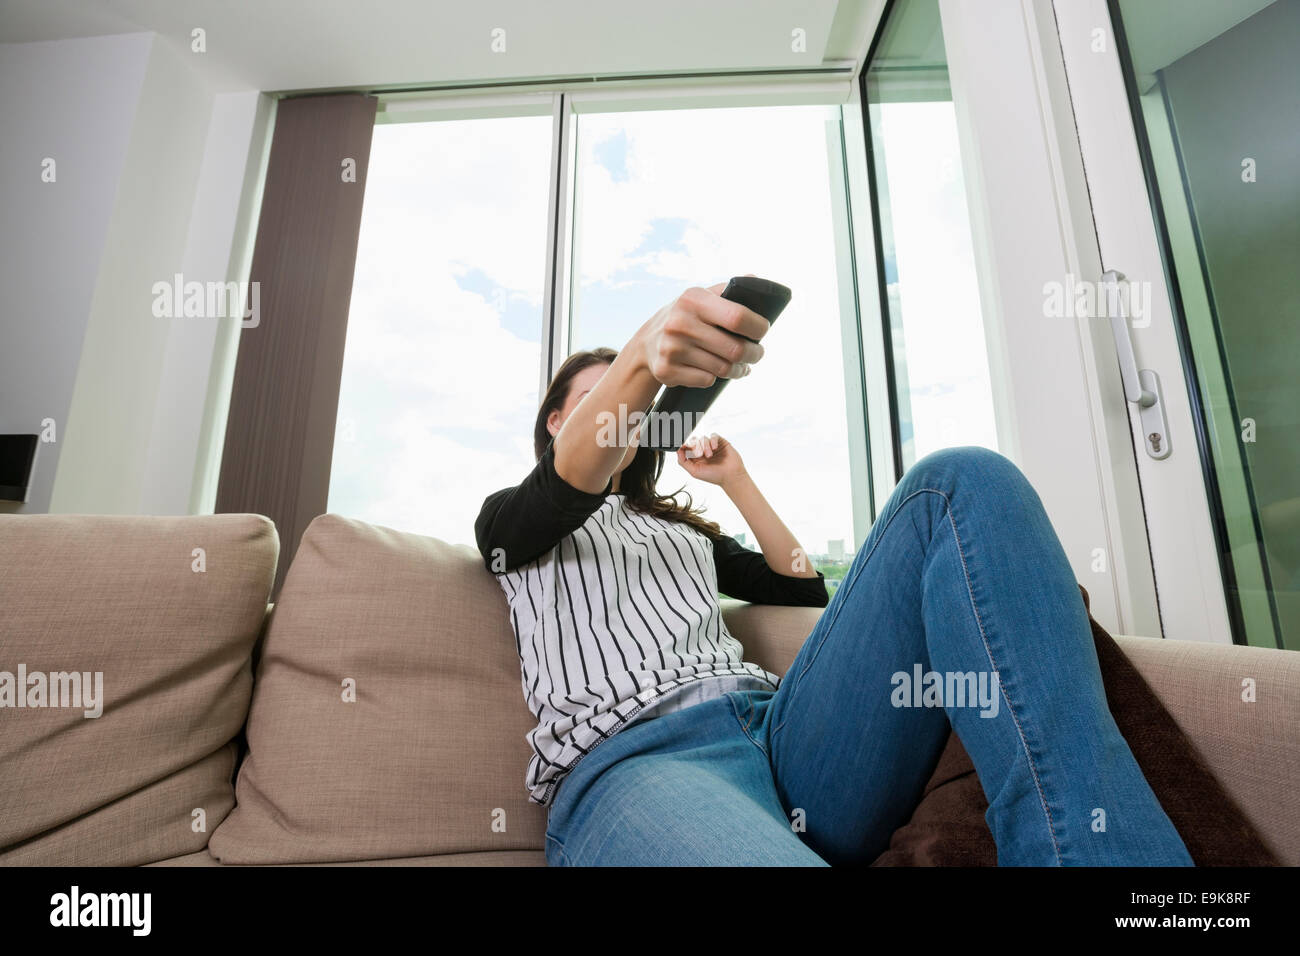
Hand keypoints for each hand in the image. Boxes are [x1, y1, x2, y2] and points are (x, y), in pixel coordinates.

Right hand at [632, 281, 768, 387]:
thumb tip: (754, 280)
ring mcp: (671, 348)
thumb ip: (727, 290)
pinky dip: (715, 378)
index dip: (757, 327)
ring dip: (738, 370)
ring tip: (741, 366)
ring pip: (723, 368)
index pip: (738, 317)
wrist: (646, 342)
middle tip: (757, 354)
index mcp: (693, 300)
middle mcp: (680, 323)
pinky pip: (706, 380)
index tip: (762, 331)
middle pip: (735, 349)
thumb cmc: (684, 317)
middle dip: (754, 354)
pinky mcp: (666, 370)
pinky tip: (716, 372)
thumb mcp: (699, 297)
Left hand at [676, 433, 745, 486]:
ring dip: (705, 446)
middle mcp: (702, 451)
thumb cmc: (714, 476)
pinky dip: (712, 440)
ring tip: (710, 455)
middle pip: (693, 441)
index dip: (684, 445)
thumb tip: (677, 450)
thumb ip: (683, 462)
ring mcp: (711, 446)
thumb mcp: (694, 472)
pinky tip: (714, 448)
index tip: (683, 446)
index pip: (686, 447)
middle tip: (699, 454)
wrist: (731, 476)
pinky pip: (713, 436)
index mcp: (695, 458)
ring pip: (703, 438)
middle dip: (694, 446)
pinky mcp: (720, 442)